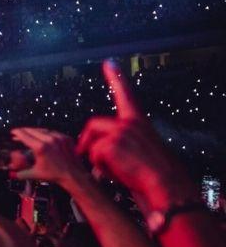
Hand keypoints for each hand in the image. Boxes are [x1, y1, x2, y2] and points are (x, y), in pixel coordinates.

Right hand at [9, 127, 84, 185]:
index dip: (17, 133)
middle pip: (32, 130)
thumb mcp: (35, 174)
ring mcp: (58, 137)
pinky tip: (43, 136)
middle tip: (18, 132)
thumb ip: (20, 173)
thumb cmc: (55, 175)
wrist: (73, 175)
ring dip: (34, 131)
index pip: (25, 135)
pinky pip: (53, 132)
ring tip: (29, 134)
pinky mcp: (65, 138)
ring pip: (42, 130)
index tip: (13, 132)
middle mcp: (49, 140)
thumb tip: (12, 173)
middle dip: (24, 131)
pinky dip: (46, 133)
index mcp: (40, 147)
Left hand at [76, 60, 196, 210]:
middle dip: (86, 139)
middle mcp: (129, 122)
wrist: (165, 183)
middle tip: (82, 152)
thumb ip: (122, 140)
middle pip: (94, 124)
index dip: (117, 78)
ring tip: (114, 170)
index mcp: (139, 121)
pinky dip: (100, 167)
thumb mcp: (141, 148)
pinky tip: (116, 172)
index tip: (109, 63)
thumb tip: (98, 145)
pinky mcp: (111, 143)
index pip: (126, 94)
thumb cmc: (155, 172)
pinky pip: (93, 155)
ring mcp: (119, 131)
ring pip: (93, 143)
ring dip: (96, 158)